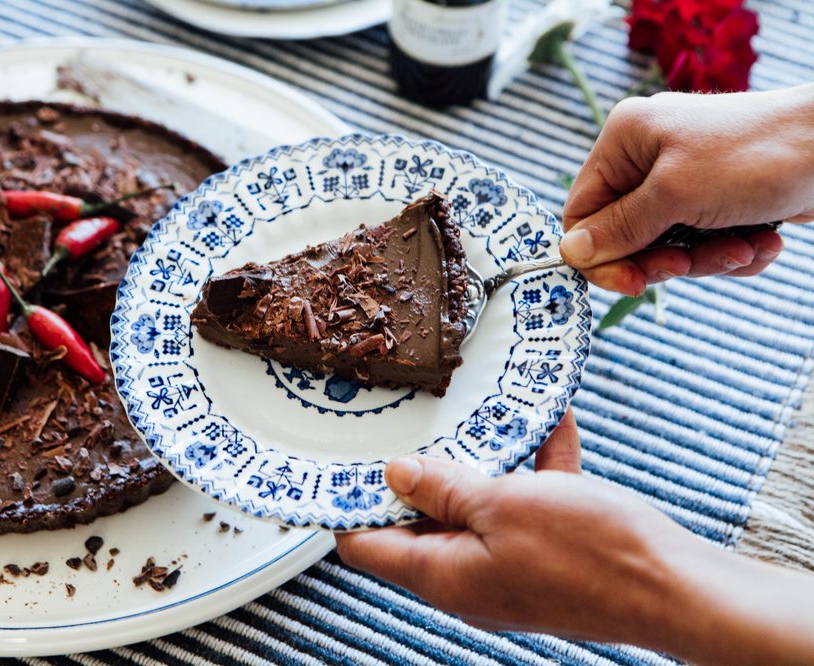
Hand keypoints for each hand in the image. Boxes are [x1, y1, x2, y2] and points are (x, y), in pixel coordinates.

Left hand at [336, 410, 685, 641]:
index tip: (340, 464)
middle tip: (411, 423)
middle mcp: (468, 576)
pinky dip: (531, 469)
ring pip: (475, 507)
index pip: (366, 546)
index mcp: (443, 573)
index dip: (347, 506)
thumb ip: (444, 488)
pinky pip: (525, 504)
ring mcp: (507, 565)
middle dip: (417, 472)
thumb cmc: (593, 554)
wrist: (676, 588)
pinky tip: (548, 425)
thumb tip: (396, 475)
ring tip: (479, 415)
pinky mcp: (544, 554)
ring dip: (480, 462)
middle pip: (419, 520)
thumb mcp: (504, 504)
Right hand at [560, 83, 813, 295]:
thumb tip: (570, 253)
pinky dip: (732, 250)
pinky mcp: (719, 198)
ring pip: (668, 246)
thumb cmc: (756, 155)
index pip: (583, 213)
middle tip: (690, 263)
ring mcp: (685, 178)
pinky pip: (704, 243)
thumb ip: (620, 228)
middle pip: (626, 237)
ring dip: (708, 257)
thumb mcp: (675, 194)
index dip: (601, 255)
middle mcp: (648, 158)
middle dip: (665, 258)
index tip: (633, 283)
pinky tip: (762, 240)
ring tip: (745, 245)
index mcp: (625, 142)